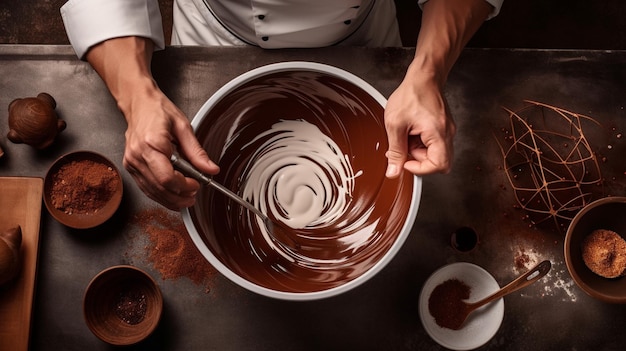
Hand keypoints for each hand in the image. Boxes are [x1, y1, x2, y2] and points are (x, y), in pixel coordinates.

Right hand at [86, 37, 218, 209]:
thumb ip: (197, 152)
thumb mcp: (184, 127)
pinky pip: (146, 187)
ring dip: (171, 199)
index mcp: (152, 143)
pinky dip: (160, 194)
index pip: (167, 177)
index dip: (184, 186)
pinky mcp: (130, 166)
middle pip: (160, 188)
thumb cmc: (158, 111)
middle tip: (194, 195)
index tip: (197, 184)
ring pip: (152, 191)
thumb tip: (211, 169)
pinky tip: (173, 194)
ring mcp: (131, 162)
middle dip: (179, 196)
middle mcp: (138, 155)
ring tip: (187, 197)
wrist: (138, 103)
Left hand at [384, 71, 455, 177]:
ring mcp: (446, 131)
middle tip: (403, 146)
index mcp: (439, 133)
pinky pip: (432, 143)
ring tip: (406, 134)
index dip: (420, 168)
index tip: (405, 161)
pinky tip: (410, 130)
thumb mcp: (395, 124)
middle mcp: (448, 134)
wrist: (423, 77)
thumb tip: (394, 172)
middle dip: (417, 158)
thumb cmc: (411, 94)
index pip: (439, 165)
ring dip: (417, 149)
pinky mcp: (442, 128)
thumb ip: (395, 151)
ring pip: (433, 153)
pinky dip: (419, 142)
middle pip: (437, 161)